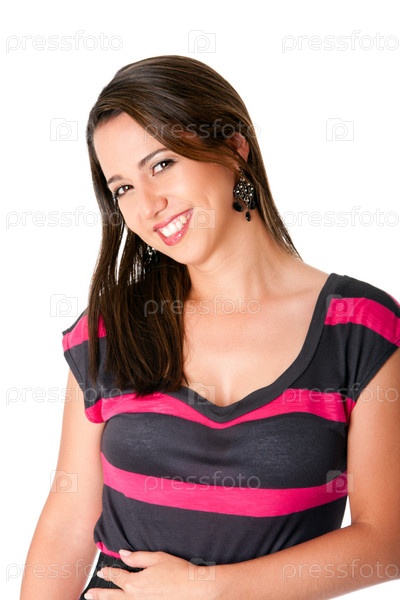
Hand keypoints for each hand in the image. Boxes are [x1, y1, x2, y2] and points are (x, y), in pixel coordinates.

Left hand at [84, 549, 217, 598]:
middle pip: (112, 597)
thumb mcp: (157, 558)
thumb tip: (123, 555)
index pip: (116, 577)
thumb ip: (137, 558)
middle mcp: (135, 597)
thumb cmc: (178, 571)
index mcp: (135, 583)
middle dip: (99, 594)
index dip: (108, 573)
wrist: (194, 588)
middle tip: (89, 594)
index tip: (101, 571)